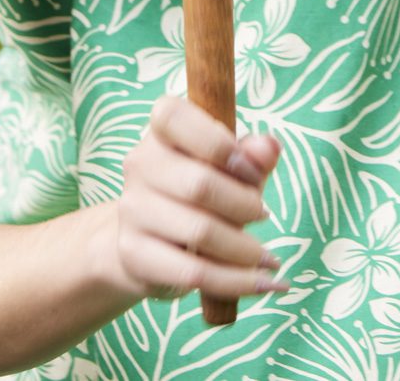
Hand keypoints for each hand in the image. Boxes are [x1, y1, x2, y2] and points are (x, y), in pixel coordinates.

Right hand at [97, 96, 285, 301]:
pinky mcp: (134, 253)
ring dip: (246, 250)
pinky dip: (237, 281)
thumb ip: (252, 156)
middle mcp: (138, 165)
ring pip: (200, 232)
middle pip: (199, 184)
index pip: (173, 116)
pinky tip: (262, 282)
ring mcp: (131, 210)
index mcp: (161, 131)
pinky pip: (194, 272)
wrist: (147, 244)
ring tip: (267, 258)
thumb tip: (268, 148)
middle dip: (245, 205)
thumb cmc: (197, 196)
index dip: (219, 144)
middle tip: (263, 215)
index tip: (250, 172)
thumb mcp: (231, 170)